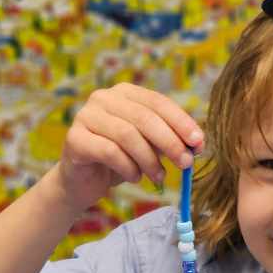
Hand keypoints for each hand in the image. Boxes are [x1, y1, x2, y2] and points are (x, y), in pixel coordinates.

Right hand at [53, 83, 204, 211]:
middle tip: (185, 163)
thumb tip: (198, 143)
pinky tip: (135, 177)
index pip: (158, 102)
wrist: (85, 180)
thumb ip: (172, 139)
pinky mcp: (74, 138)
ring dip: (150, 160)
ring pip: (128, 135)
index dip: (181, 122)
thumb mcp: (152, 146)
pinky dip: (129, 168)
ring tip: (159, 176)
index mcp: (125, 93)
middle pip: (145, 118)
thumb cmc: (123, 159)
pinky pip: (110, 152)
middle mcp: (103, 98)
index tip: (199, 142)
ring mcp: (85, 116)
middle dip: (170, 142)